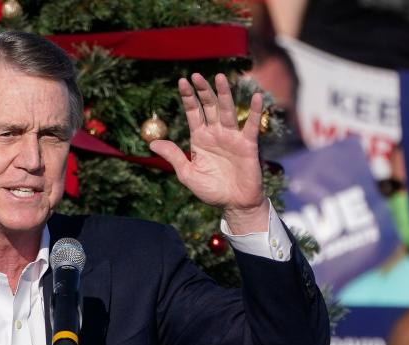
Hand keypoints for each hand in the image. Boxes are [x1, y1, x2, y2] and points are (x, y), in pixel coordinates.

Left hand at [149, 73, 267, 233]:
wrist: (234, 204)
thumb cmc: (211, 190)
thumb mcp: (188, 174)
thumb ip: (173, 156)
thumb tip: (152, 143)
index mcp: (200, 138)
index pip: (193, 112)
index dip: (188, 97)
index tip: (182, 81)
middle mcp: (216, 133)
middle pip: (209, 106)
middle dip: (203, 91)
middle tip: (197, 75)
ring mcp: (232, 137)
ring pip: (227, 111)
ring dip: (224, 94)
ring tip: (220, 77)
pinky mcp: (248, 144)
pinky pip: (251, 125)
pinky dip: (254, 111)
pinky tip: (255, 96)